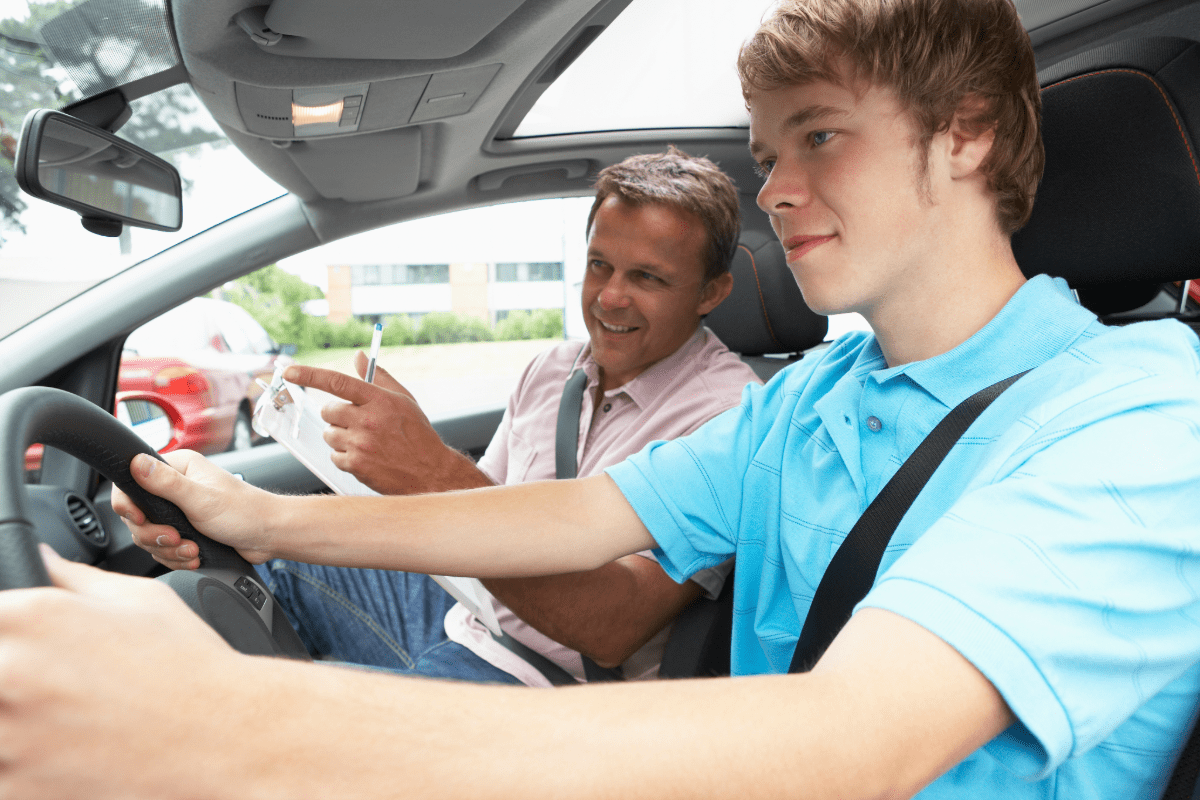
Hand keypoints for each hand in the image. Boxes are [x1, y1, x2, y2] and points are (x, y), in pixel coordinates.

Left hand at [0, 545, 244, 798]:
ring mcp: (11, 737)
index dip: (5, 629)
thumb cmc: (187, 667)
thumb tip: (40, 561)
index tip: (17, 642)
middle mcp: (13, 673)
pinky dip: (17, 763)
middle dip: (9, 674)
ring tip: (52, 718)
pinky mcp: (19, 787)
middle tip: (41, 683)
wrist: (222, 736)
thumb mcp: (140, 600)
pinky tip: (52, 750)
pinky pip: (0, 771)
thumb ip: (71, 578)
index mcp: (33, 617)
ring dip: (10, 720)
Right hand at [112, 449, 277, 568]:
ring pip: (149, 536)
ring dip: (168, 549)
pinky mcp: (184, 530)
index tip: (140, 519)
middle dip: (154, 535)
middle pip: (137, 516)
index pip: (132, 482)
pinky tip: (195, 556)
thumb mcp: (202, 498)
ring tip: (192, 550)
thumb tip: (136, 462)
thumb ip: (166, 483)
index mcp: (178, 467)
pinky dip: (176, 557)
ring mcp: (178, 510)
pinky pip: (163, 549)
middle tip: (176, 538)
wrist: (268, 536)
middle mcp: (175, 486)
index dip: (129, 505)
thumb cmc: (245, 512)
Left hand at [284, 351, 491, 494]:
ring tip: (365, 442)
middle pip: (328, 411)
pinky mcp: (356, 465)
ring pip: (329, 434)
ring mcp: (361, 443)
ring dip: (340, 437)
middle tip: (357, 422)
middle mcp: (368, 420)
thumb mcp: (404, 400)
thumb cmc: (418, 435)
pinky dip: (345, 457)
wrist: (431, 472)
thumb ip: (379, 377)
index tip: (290, 371)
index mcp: (380, 400)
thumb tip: (359, 357)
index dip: (309, 375)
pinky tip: (365, 457)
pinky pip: (334, 456)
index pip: (337, 382)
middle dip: (337, 416)